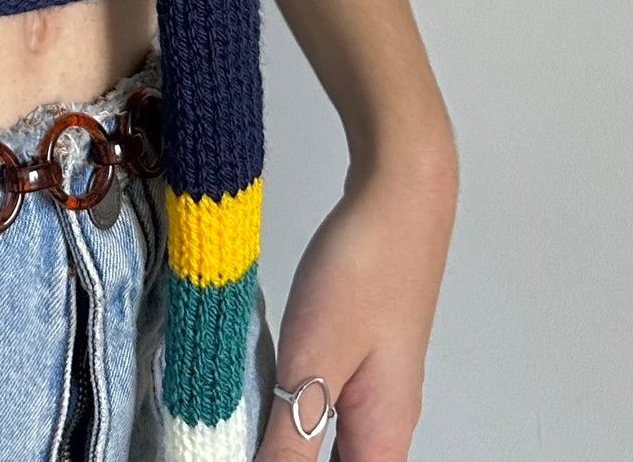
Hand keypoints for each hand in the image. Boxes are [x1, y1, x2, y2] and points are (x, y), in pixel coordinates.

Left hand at [257, 143, 456, 460]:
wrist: (399, 197)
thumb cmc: (365, 271)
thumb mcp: (315, 361)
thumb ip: (291, 437)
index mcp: (382, 437)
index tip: (248, 452)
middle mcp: (386, 423)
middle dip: (287, 459)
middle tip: (234, 436)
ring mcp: (376, 389)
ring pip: (331, 445)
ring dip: (287, 441)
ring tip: (240, 423)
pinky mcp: (362, 356)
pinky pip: (328, 409)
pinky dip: (294, 413)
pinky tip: (261, 393)